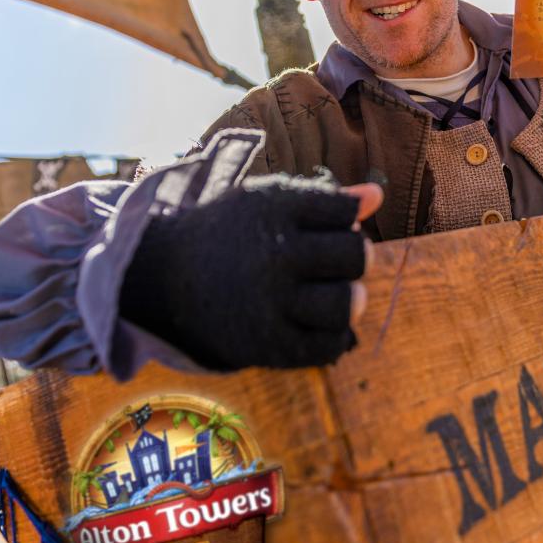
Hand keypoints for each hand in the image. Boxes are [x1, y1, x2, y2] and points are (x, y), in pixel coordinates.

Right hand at [120, 174, 382, 370]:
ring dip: (352, 298)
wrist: (164, 279)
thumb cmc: (230, 233)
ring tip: (336, 292)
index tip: (326, 226)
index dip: (345, 218)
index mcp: (273, 210)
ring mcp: (271, 304)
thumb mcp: (266, 201)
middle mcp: (274, 256)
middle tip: (339, 261)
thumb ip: (323, 199)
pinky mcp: (269, 345)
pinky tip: (320, 321)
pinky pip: (329, 346)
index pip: (344, 211)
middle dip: (355, 256)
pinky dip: (336, 335)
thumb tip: (377, 196)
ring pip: (348, 304)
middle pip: (355, 255)